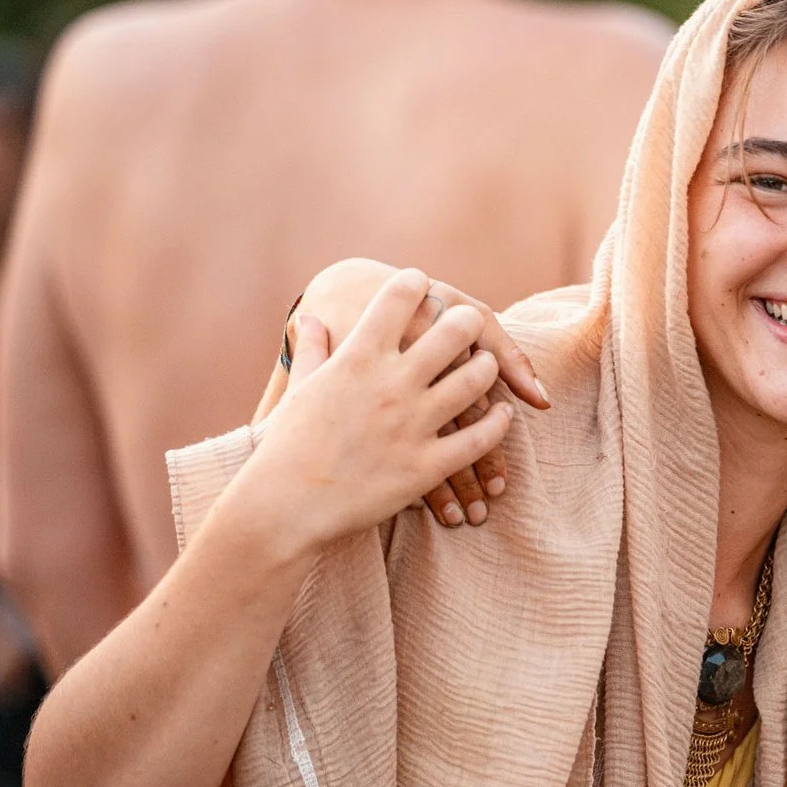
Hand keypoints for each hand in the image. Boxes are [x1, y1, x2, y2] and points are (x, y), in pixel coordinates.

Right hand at [289, 259, 549, 527]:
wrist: (284, 504)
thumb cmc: (286, 445)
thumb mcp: (298, 389)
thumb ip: (310, 349)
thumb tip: (308, 317)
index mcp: (356, 360)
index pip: (395, 302)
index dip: (413, 283)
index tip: (421, 281)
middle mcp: (390, 385)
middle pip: (452, 332)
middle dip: (466, 320)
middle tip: (469, 320)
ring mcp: (412, 424)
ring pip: (475, 379)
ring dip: (489, 367)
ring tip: (488, 363)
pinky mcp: (426, 465)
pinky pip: (480, 437)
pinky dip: (497, 422)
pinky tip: (502, 413)